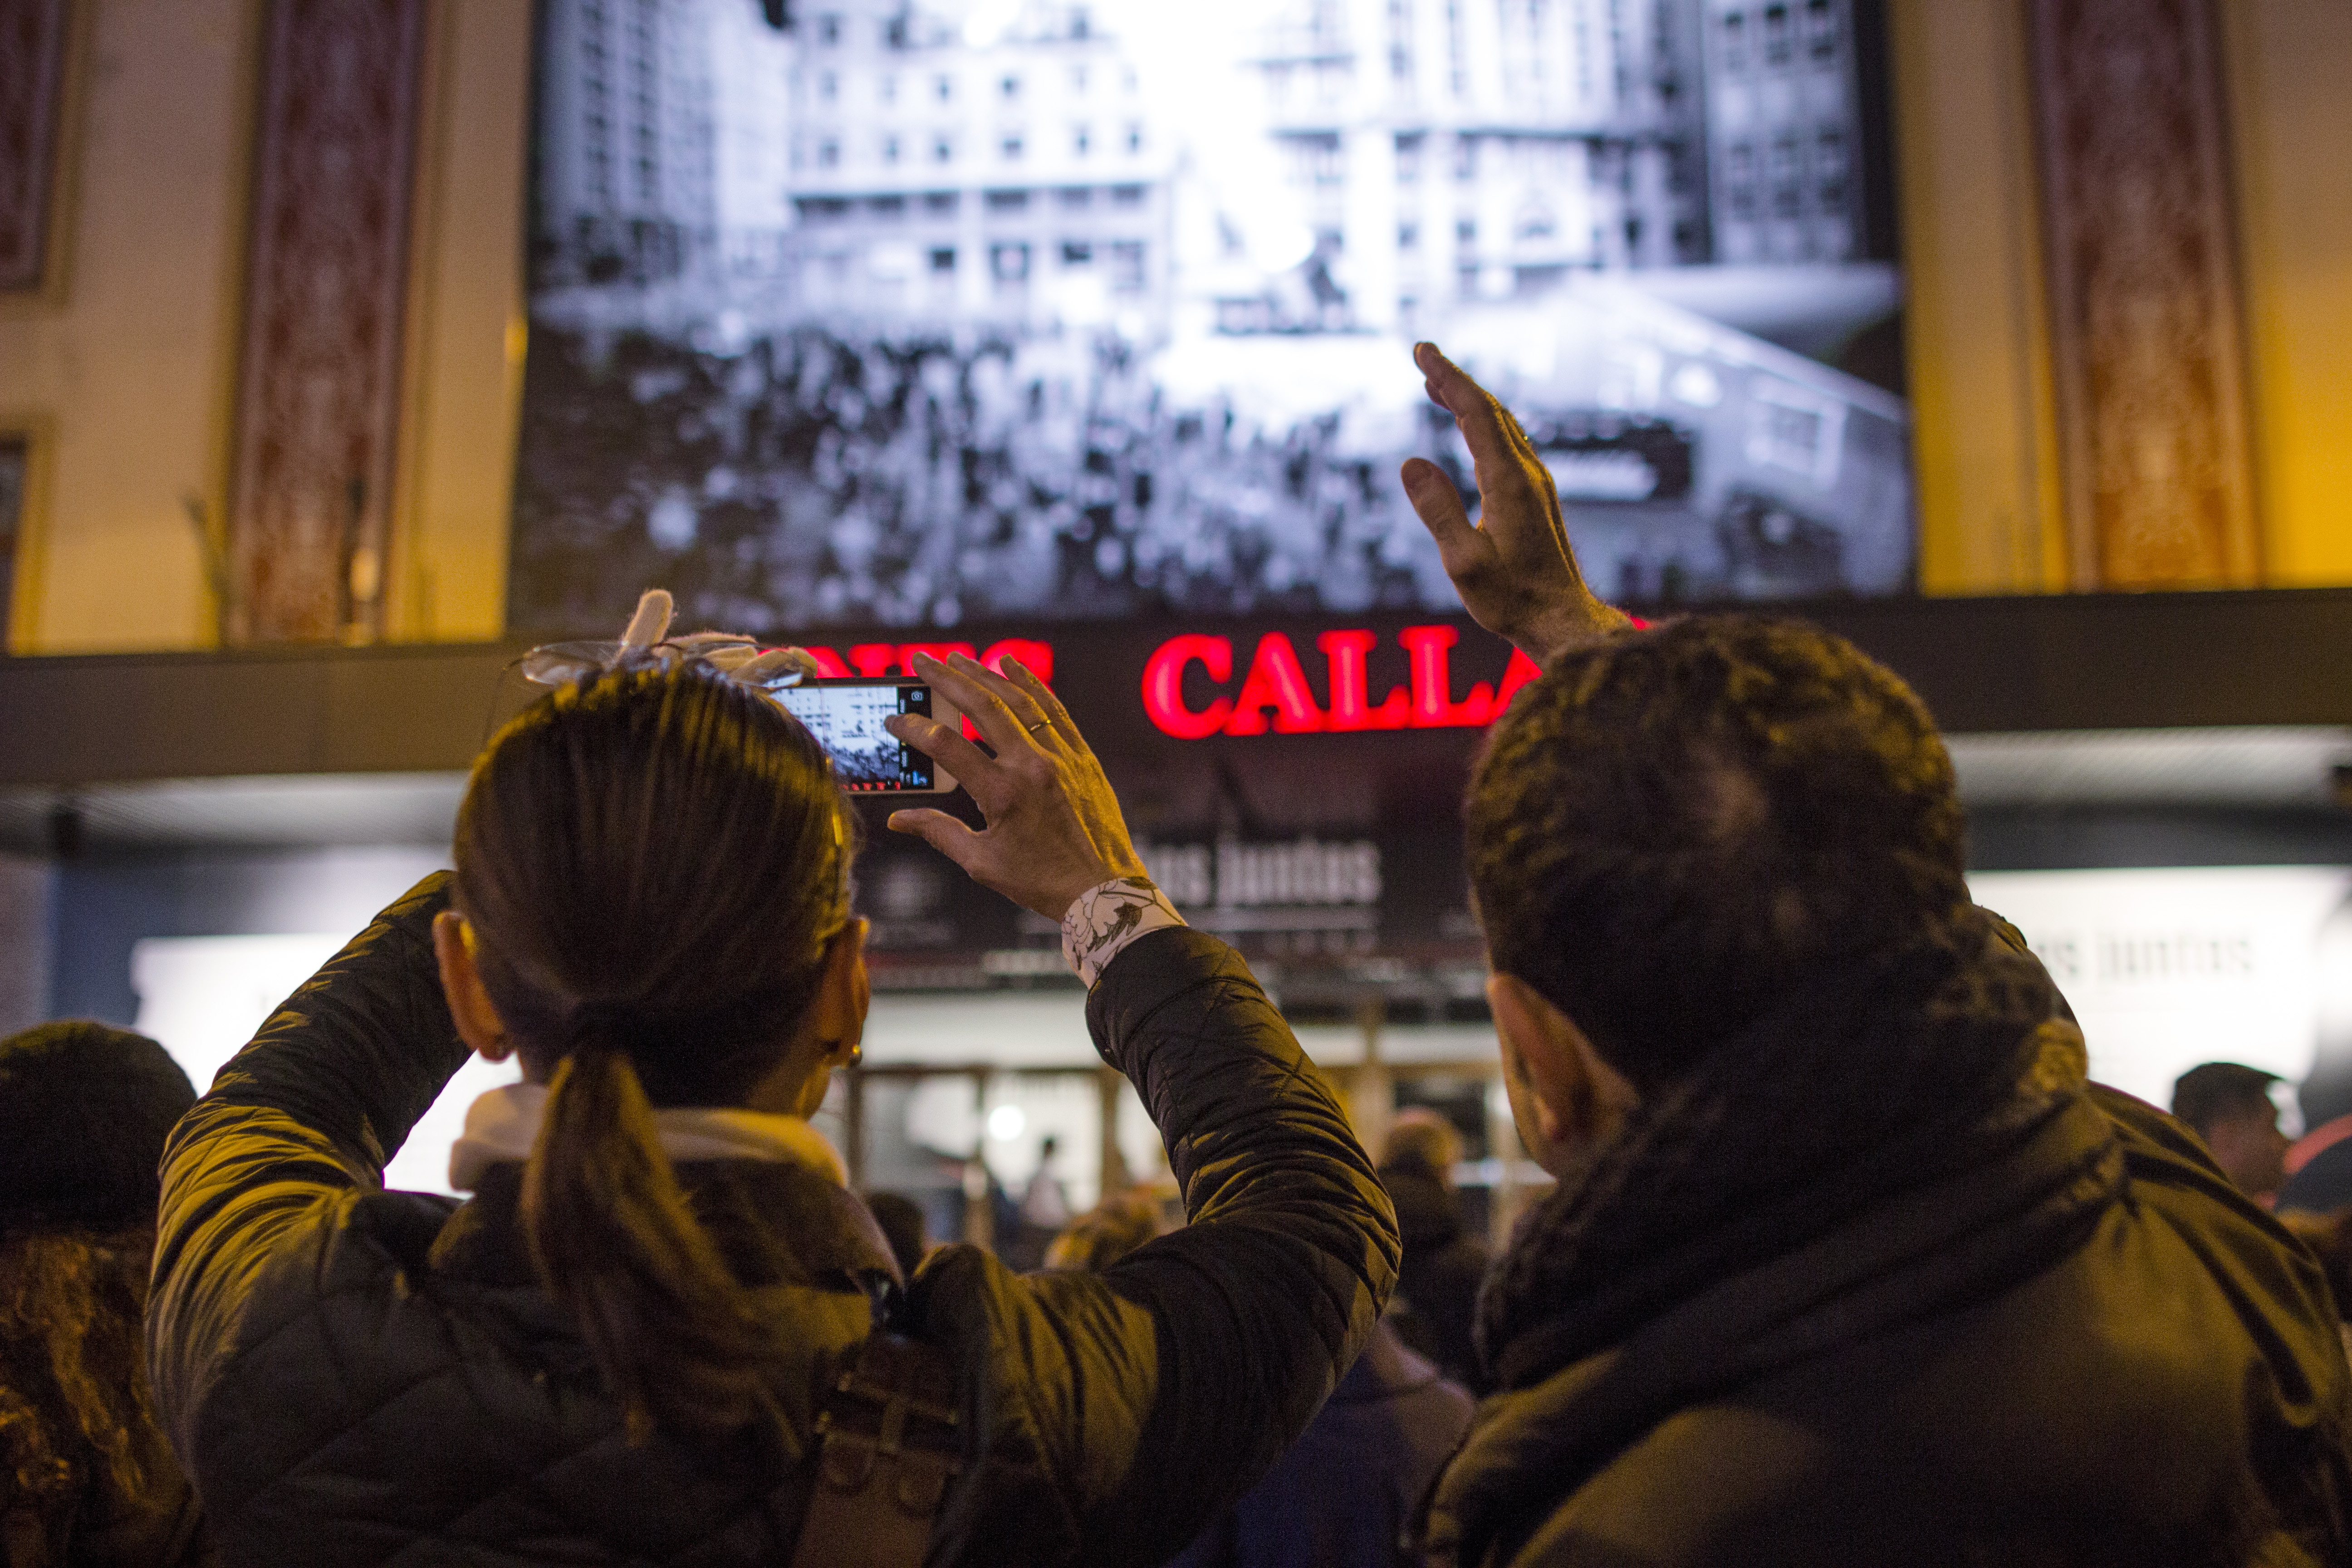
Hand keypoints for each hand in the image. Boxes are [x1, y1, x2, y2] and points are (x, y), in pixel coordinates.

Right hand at [884, 653, 1150, 919]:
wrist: (1101, 890)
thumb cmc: (1040, 881)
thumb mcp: (981, 862)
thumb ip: (938, 832)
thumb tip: (898, 819)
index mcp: (1003, 794)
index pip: (947, 746)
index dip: (915, 728)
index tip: (895, 719)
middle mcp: (1032, 767)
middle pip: (982, 706)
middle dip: (947, 679)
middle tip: (921, 659)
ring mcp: (1061, 757)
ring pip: (1019, 700)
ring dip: (985, 674)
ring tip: (957, 658)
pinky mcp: (1081, 756)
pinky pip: (1053, 709)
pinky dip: (1031, 684)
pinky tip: (1010, 665)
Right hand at [1399, 342, 1628, 664]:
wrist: (1561, 620)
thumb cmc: (1513, 599)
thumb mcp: (1463, 562)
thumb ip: (1438, 510)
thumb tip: (1411, 462)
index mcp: (1509, 482)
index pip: (1476, 413)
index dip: (1448, 377)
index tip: (1422, 350)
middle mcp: (1528, 474)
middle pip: (1491, 411)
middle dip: (1455, 380)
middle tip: (1423, 355)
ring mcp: (1536, 484)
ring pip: (1502, 426)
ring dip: (1470, 401)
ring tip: (1437, 385)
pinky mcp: (1536, 498)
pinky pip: (1507, 445)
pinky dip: (1483, 425)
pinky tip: (1470, 430)